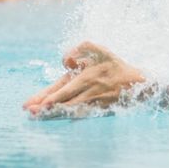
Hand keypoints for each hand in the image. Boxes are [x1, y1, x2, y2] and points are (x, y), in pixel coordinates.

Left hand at [23, 42, 145, 117]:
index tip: (38, 103)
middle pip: (63, 101)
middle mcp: (87, 91)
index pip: (63, 88)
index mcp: (86, 76)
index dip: (50, 96)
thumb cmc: (115, 66)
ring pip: (68, 110)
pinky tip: (55, 119)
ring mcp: (92, 102)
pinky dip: (66, 118)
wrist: (137, 84)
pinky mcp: (96, 110)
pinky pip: (78, 115)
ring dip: (52, 114)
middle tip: (31, 112)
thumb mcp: (100, 50)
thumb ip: (81, 48)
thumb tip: (65, 61)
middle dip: (46, 107)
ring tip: (37, 117)